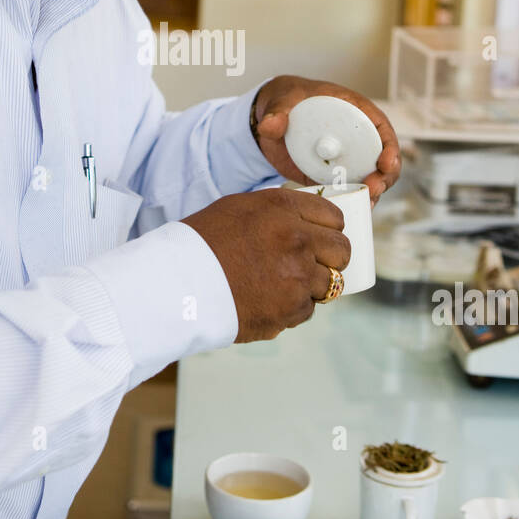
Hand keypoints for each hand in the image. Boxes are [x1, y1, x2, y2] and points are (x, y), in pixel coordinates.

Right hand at [183, 187, 351, 341]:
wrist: (177, 284)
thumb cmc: (201, 244)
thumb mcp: (240, 209)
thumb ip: (280, 213)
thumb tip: (308, 223)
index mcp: (283, 208)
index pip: (334, 217)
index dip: (328, 230)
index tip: (318, 239)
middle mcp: (297, 239)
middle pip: (342, 251)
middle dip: (330, 259)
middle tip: (308, 265)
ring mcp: (297, 276)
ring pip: (330, 284)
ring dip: (310, 286)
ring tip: (281, 286)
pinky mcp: (291, 309)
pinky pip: (308, 310)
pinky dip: (291, 309)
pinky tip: (266, 301)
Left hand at [252, 75, 400, 206]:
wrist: (274, 120)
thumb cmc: (287, 101)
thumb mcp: (282, 100)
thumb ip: (276, 113)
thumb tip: (269, 126)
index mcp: (354, 110)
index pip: (381, 128)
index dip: (389, 146)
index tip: (385, 162)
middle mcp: (357, 136)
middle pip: (383, 158)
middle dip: (384, 176)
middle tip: (373, 189)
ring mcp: (348, 157)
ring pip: (371, 177)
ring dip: (373, 192)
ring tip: (367, 203)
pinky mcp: (335, 175)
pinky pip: (350, 189)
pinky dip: (353, 200)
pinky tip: (352, 209)